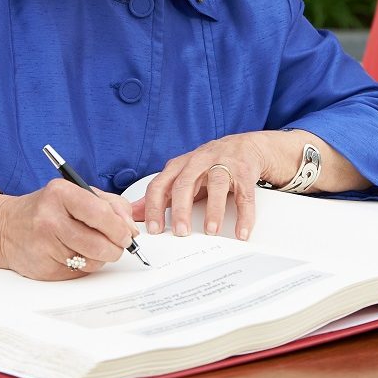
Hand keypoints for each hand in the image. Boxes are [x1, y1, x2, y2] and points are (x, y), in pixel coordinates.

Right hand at [0, 180, 137, 280]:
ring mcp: (45, 245)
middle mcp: (50, 218)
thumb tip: (130, 228)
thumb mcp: (76, 193)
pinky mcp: (44, 268)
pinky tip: (75, 254)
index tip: (127, 233)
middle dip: (116, 247)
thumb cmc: (46, 208)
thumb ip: (109, 205)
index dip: (120, 228)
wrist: (5, 227)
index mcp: (61, 193)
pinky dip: (84, 266)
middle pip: (99, 243)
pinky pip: (79, 272)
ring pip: (92, 261)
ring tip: (94, 248)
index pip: (101, 213)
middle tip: (118, 245)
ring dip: (101, 258)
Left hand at [137, 132, 283, 240]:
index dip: (154, 207)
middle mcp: (199, 162)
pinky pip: (244, 194)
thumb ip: (160, 195)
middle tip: (181, 232)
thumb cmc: (209, 165)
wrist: (244, 146)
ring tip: (211, 231)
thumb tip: (133, 213)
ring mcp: (223, 164)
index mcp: (180, 165)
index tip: (154, 229)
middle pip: (185, 183)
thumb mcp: (182, 176)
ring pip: (216, 185)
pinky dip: (244, 215)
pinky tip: (241, 231)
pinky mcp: (244, 172)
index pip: (160, 184)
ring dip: (213, 210)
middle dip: (181, 209)